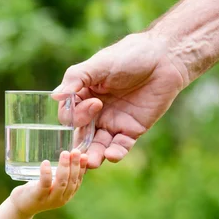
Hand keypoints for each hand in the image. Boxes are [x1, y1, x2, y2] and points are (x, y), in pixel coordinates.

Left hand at [10, 149, 87, 217]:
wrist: (20, 206)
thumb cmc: (36, 191)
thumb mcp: (51, 184)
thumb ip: (59, 174)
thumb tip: (67, 155)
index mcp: (67, 195)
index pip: (78, 181)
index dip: (82, 168)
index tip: (84, 155)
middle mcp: (61, 199)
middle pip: (72, 181)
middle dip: (75, 165)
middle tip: (75, 151)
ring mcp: (50, 199)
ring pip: (61, 182)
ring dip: (64, 167)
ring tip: (64, 153)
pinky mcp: (38, 197)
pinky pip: (45, 184)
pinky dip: (46, 173)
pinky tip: (45, 163)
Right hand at [53, 31, 187, 167]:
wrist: (164, 59)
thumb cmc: (129, 56)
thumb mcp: (98, 64)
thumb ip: (76, 79)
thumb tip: (55, 96)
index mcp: (83, 97)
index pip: (69, 115)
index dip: (75, 116)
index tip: (94, 103)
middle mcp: (95, 113)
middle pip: (81, 135)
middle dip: (79, 145)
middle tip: (80, 151)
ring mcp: (112, 123)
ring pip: (98, 146)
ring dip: (93, 156)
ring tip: (91, 162)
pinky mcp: (131, 130)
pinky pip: (120, 147)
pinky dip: (115, 154)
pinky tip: (112, 155)